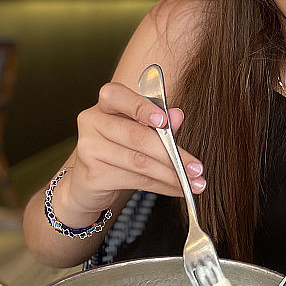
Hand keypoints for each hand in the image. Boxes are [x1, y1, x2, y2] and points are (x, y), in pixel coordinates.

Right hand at [53, 81, 204, 223]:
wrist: (89, 182)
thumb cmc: (120, 147)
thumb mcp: (139, 129)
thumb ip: (159, 123)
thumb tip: (178, 115)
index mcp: (106, 103)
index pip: (120, 96)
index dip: (142, 107)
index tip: (166, 121)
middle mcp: (92, 121)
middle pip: (137, 136)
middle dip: (172, 154)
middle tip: (197, 168)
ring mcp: (88, 148)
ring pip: (139, 162)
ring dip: (171, 175)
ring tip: (193, 183)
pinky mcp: (93, 175)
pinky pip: (136, 181)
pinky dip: (161, 186)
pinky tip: (177, 189)